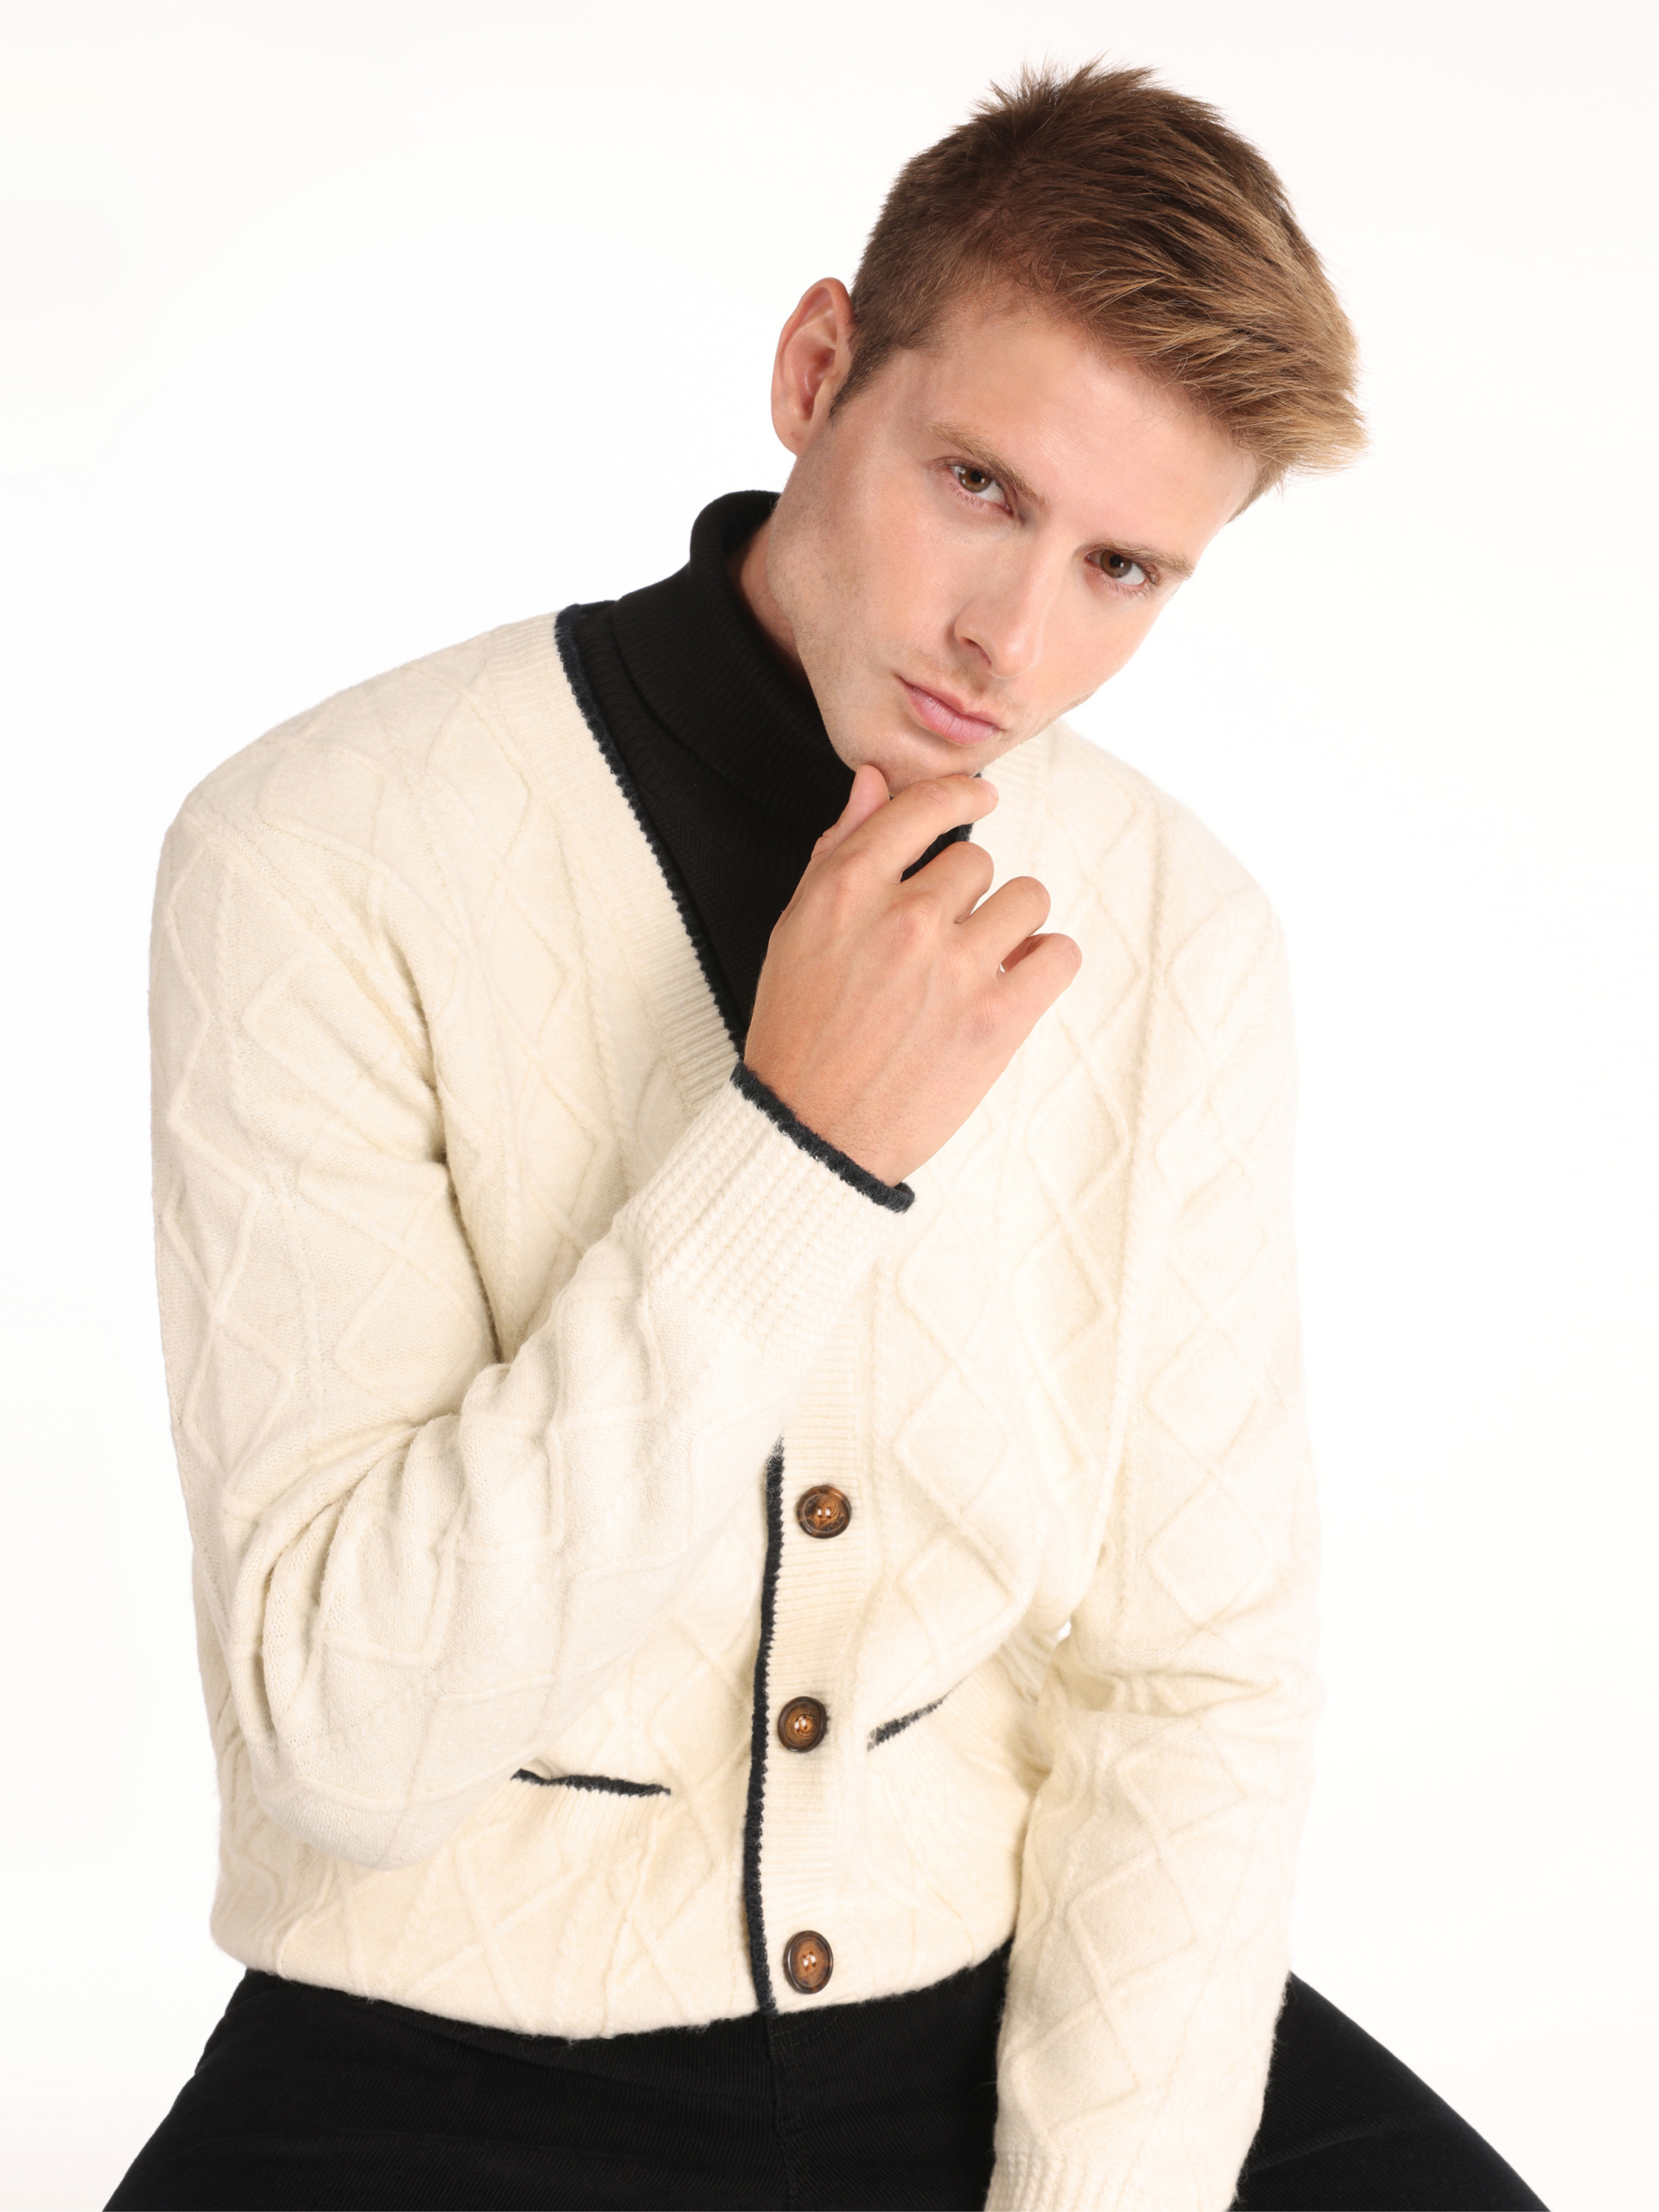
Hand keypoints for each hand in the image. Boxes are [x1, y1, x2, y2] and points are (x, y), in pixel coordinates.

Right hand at [744, 765, 1081, 1185]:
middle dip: (964, 896)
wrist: (812, 1131)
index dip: (961, 796)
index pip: (926, 806)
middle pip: (977, 861)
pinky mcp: (998, 1019)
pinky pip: (1060, 953)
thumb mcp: (797, 929)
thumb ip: (839, 848)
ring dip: (1010, 924)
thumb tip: (872, 782)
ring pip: (1026, 898)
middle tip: (938, 941)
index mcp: (847, 890)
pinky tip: (1017, 978)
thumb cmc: (800, 1033)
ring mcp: (956, 969)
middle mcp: (904, 920)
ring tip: (982, 960)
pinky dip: (1046, 962)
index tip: (978, 800)